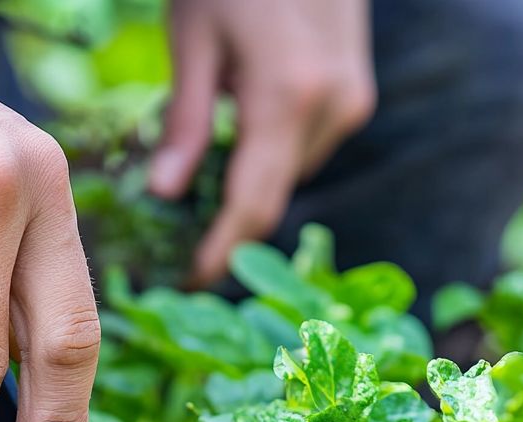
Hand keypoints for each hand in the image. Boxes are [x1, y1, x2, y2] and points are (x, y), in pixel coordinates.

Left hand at [148, 0, 375, 285]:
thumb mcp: (193, 38)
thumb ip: (185, 122)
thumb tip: (165, 195)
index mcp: (285, 96)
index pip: (253, 203)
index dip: (222, 251)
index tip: (192, 282)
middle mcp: (330, 108)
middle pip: (275, 196)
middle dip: (233, 226)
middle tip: (187, 248)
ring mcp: (351, 102)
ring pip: (293, 175)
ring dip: (253, 185)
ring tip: (208, 182)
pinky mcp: (357, 94)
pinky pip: (309, 148)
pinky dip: (274, 156)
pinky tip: (244, 137)